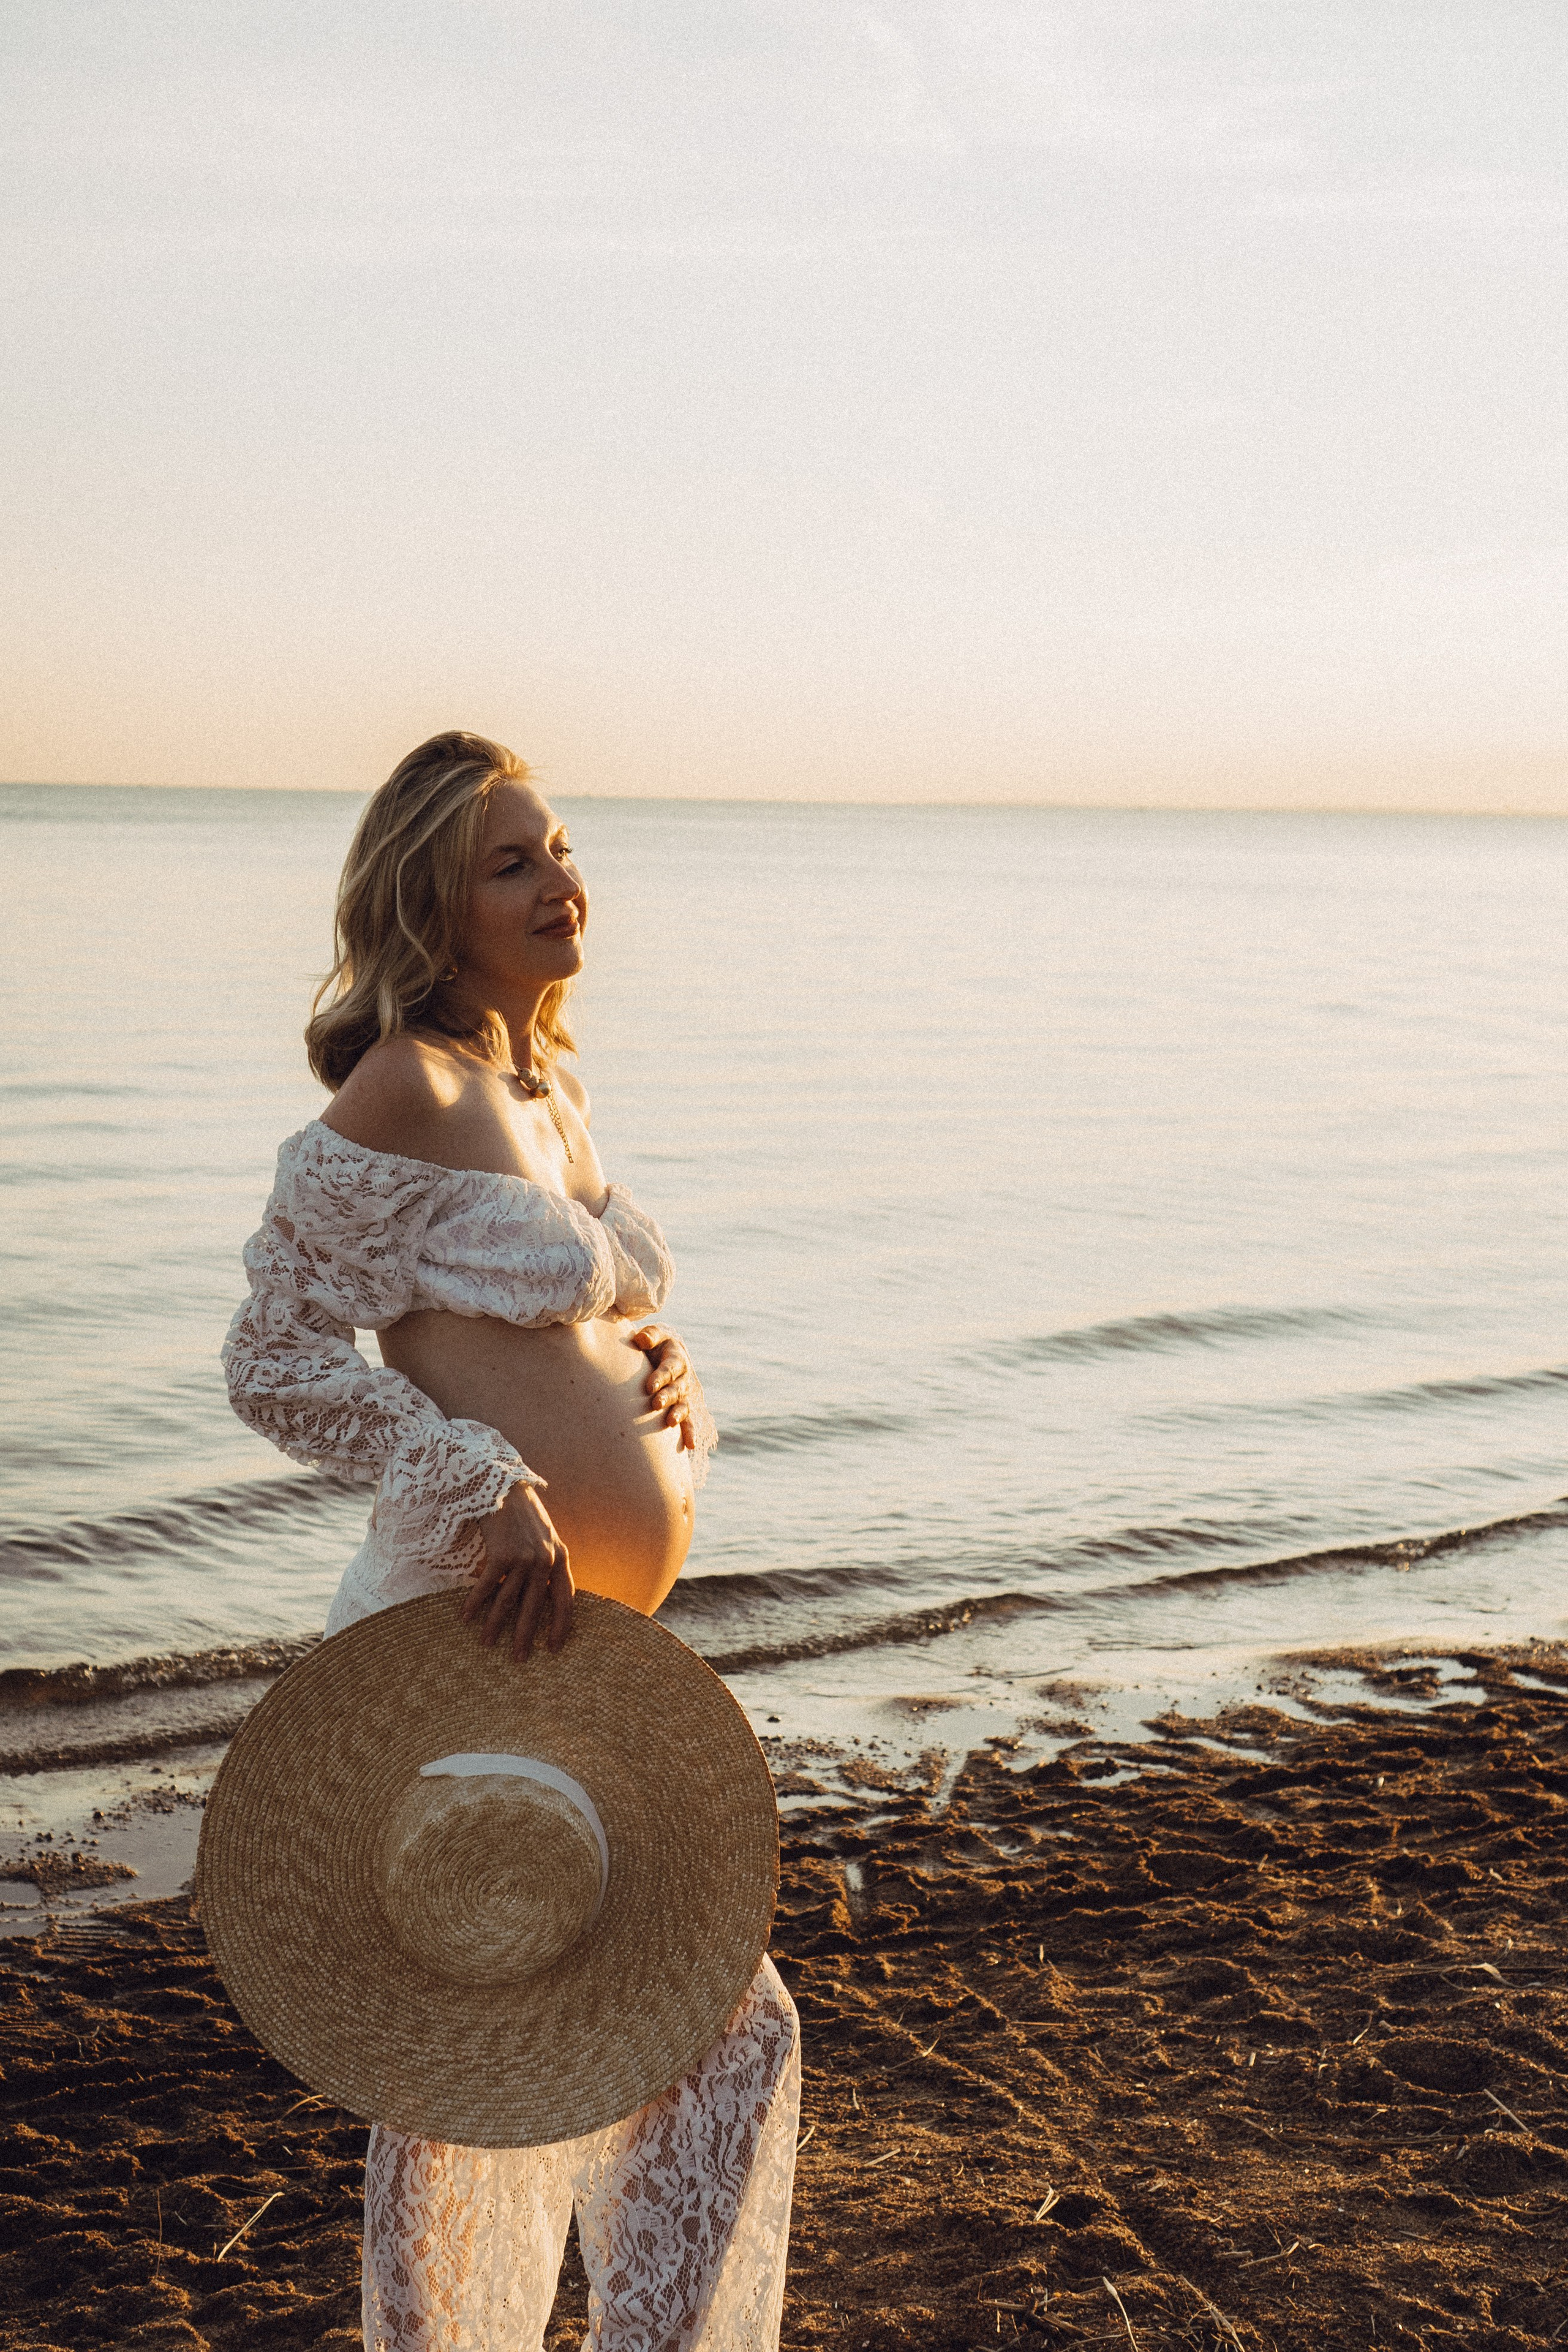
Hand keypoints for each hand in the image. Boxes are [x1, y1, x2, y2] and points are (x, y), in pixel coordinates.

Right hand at [462, 1481, 573, 1658]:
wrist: (501, 1483)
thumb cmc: (521, 1512)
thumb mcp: (544, 1536)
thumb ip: (547, 1563)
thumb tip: (539, 1597)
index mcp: (561, 1556)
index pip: (566, 1599)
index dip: (561, 1626)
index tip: (554, 1648)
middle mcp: (546, 1560)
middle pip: (536, 1608)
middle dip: (526, 1636)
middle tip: (520, 1659)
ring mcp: (524, 1557)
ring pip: (508, 1602)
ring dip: (495, 1625)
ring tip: (486, 1644)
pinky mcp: (501, 1554)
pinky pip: (486, 1587)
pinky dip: (474, 1604)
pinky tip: (464, 1618)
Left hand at [629, 1325, 706, 1454]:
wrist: (661, 1355)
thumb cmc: (653, 1344)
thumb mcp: (653, 1335)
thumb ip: (649, 1335)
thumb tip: (641, 1340)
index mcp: (677, 1358)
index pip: (670, 1368)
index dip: (661, 1376)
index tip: (649, 1386)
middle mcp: (684, 1378)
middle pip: (677, 1388)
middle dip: (667, 1396)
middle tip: (655, 1404)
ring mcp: (684, 1395)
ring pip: (684, 1405)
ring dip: (678, 1414)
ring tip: (670, 1422)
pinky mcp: (682, 1408)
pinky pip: (688, 1421)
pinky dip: (689, 1433)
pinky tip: (689, 1446)